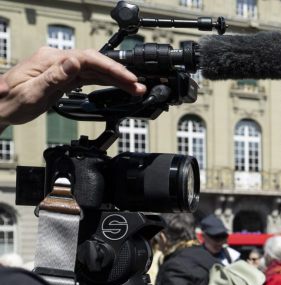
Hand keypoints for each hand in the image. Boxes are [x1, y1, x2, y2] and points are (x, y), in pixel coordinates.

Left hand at [0, 47, 145, 125]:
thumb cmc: (10, 102)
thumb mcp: (32, 92)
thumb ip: (55, 77)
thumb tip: (75, 61)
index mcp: (50, 60)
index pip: (87, 58)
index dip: (110, 68)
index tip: (127, 79)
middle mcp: (57, 60)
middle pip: (95, 62)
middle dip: (119, 73)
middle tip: (139, 86)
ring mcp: (60, 68)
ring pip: (94, 70)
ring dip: (115, 79)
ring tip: (135, 89)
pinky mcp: (63, 77)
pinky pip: (88, 77)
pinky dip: (105, 82)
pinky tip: (117, 86)